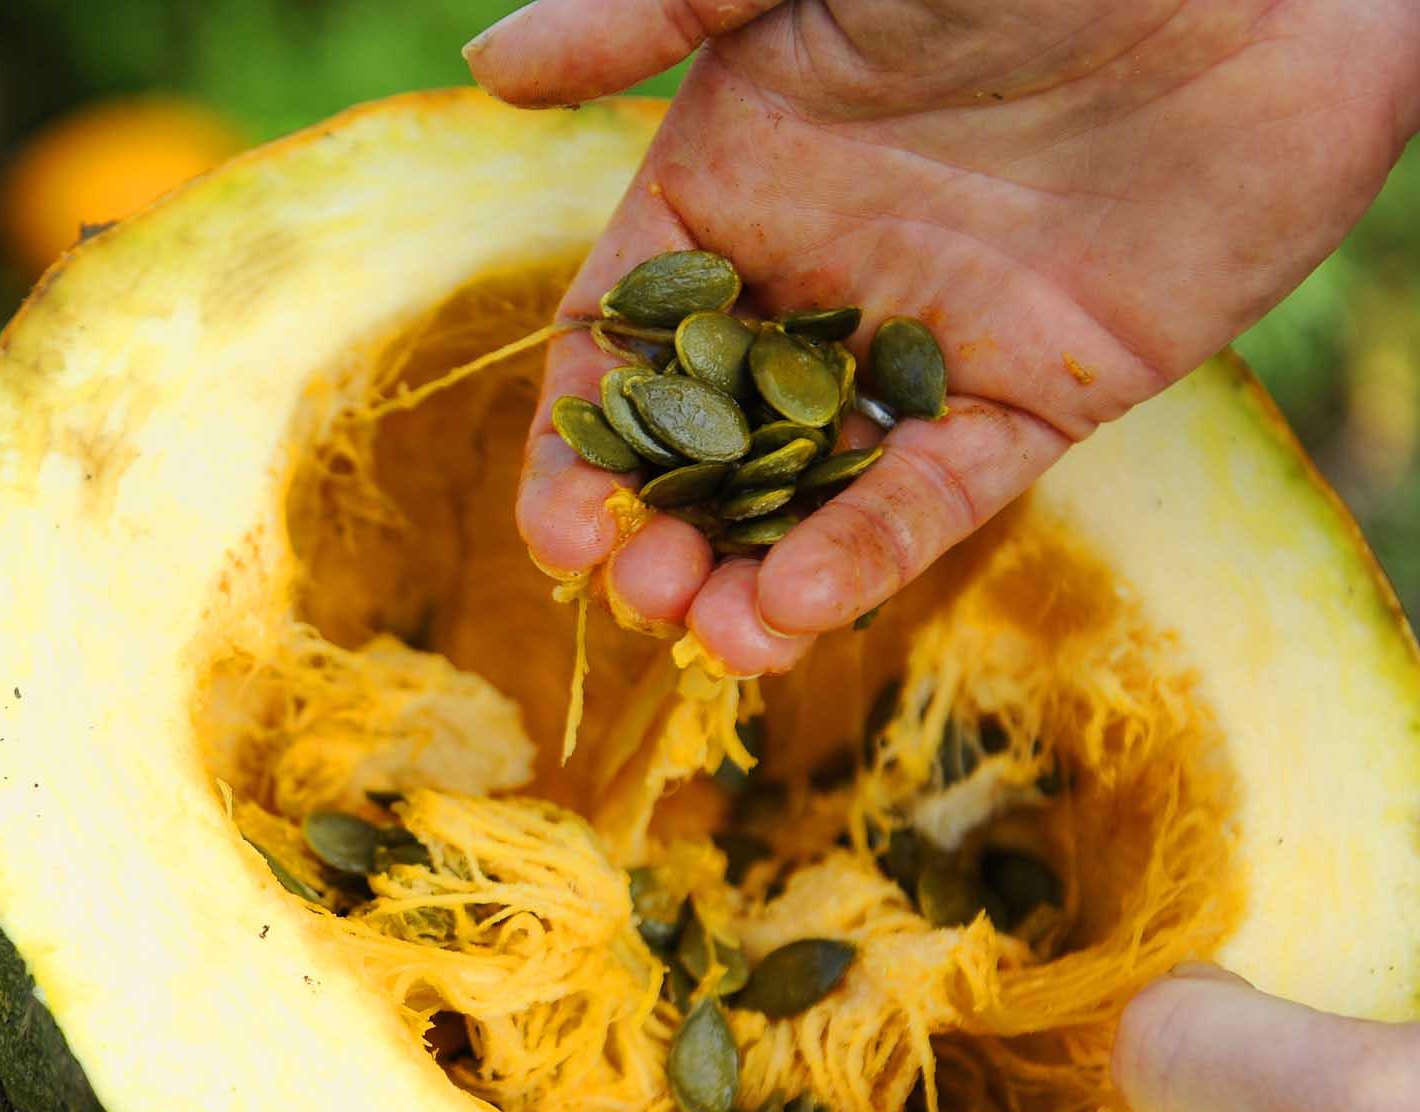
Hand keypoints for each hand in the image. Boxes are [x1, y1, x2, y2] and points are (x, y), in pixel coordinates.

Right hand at [466, 0, 1419, 672]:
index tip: (555, 532)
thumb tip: (485, 66)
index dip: (576, 443)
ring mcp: (923, 344)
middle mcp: (814, 276)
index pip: (618, 342)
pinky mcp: (1038, 394)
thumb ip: (648, 16)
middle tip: (639, 595)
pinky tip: (806, 606)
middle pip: (706, 439)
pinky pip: (940, 491)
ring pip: (813, 488)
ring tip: (717, 638)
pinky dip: (873, 550)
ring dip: (754, 573)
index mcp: (732, 185)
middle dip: (661, 531)